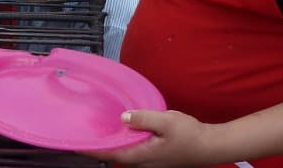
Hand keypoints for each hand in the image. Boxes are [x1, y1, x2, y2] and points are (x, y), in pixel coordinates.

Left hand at [81, 110, 218, 166]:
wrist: (209, 146)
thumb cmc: (190, 135)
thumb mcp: (167, 121)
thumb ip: (144, 119)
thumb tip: (122, 118)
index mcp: (140, 156)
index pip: (108, 154)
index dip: (89, 149)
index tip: (73, 143)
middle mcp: (140, 163)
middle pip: (112, 156)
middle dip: (96, 146)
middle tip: (81, 131)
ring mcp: (146, 162)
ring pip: (121, 154)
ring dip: (108, 144)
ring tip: (95, 129)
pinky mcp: (152, 158)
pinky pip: (130, 152)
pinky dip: (121, 143)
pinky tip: (118, 131)